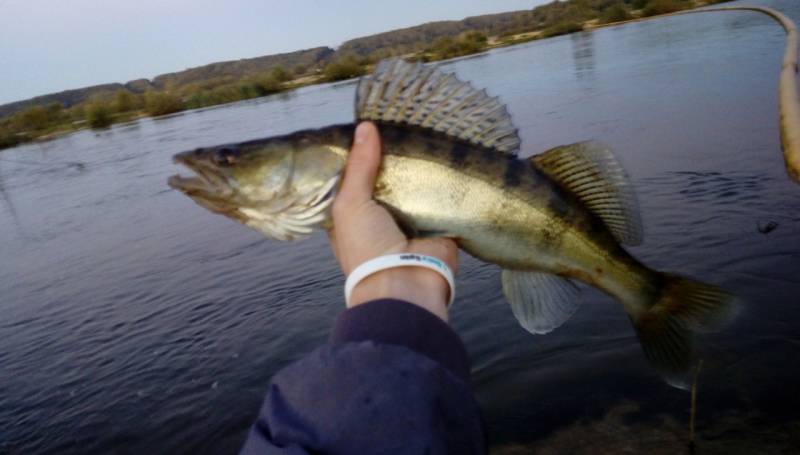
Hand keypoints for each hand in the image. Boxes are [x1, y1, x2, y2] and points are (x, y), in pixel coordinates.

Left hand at [328, 122, 458, 320]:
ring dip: (420, 169)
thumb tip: (365, 127)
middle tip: (404, 125)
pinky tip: (447, 155)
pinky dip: (444, 182)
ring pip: (415, 188)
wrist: (406, 284)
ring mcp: (410, 222)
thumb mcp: (351, 203)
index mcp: (353, 217)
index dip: (361, 157)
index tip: (371, 127)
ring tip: (427, 133)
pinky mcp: (438, 225)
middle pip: (388, 182)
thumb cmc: (366, 246)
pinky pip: (441, 197)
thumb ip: (359, 166)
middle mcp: (380, 219)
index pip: (355, 181)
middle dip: (394, 160)